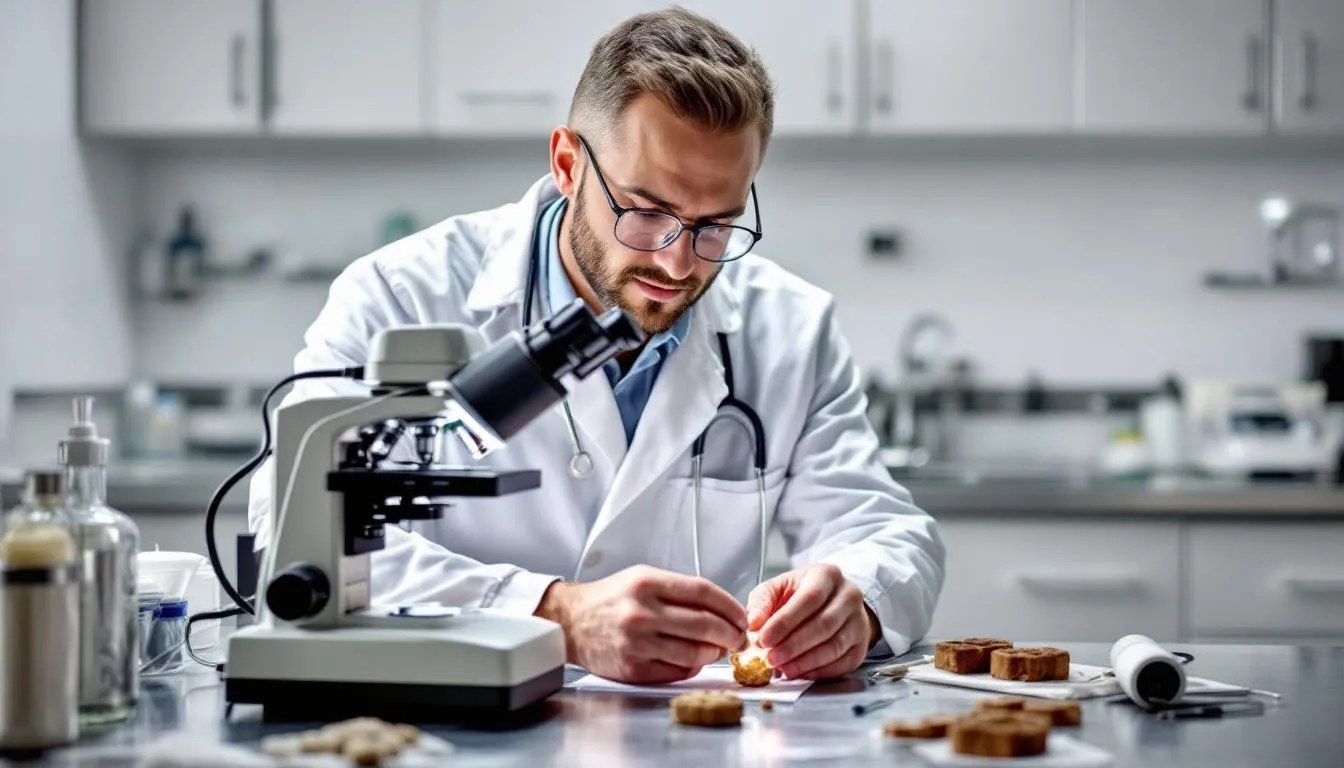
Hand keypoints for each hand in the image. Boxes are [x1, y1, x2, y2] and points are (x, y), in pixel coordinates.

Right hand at [536, 565, 747, 684]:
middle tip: (738, 638)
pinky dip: (691, 667)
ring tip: (717, 649)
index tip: (742, 616)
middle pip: (704, 624)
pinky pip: (675, 671)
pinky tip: (693, 659)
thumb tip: (721, 609)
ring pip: (694, 652)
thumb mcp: (643, 578)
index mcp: (647, 583)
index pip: (703, 592)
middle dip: (730, 633)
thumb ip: (679, 591)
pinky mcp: (632, 668)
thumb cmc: (610, 599)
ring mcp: (637, 642)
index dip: (730, 606)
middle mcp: (641, 612)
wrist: (571, 622)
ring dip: (713, 653)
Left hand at [747, 563, 880, 680]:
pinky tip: (801, 672)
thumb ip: (762, 602)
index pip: (809, 599)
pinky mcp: (862, 644)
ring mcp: (859, 621)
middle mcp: (849, 596)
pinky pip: (843, 663)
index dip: (785, 622)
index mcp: (827, 575)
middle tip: (771, 658)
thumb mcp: (778, 588)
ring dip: (805, 662)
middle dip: (793, 646)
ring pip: (834, 646)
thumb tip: (753, 622)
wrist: (831, 601)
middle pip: (824, 625)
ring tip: (783, 668)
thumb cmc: (801, 595)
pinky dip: (820, 671)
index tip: (763, 639)